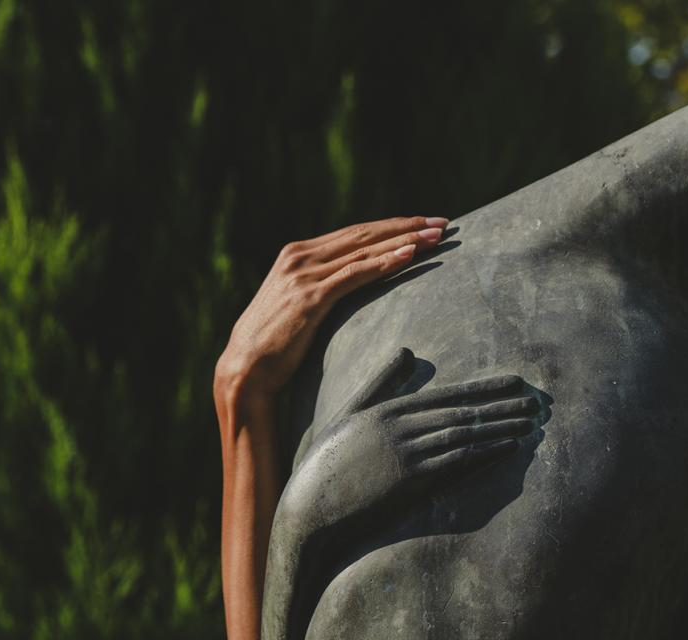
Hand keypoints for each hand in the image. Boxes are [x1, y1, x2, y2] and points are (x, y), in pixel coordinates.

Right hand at [214, 215, 447, 405]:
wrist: (245, 369)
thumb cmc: (274, 344)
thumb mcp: (297, 305)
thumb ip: (319, 288)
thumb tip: (350, 288)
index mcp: (297, 254)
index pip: (354, 233)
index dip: (391, 226)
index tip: (423, 222)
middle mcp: (300, 257)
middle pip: (364, 234)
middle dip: (406, 226)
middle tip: (442, 222)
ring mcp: (304, 275)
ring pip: (365, 250)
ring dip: (405, 240)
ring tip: (436, 236)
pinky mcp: (311, 297)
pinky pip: (356, 274)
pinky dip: (385, 263)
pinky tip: (410, 255)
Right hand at [284, 349, 538, 533]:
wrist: (309, 508)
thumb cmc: (327, 462)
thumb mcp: (352, 413)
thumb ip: (381, 382)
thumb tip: (407, 351)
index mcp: (389, 410)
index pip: (447, 395)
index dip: (485, 388)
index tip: (514, 382)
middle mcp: (401, 428)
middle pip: (463, 413)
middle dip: (502, 406)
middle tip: (536, 401)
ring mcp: (407, 455)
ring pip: (465, 436)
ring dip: (500, 429)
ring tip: (530, 424)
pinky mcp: (410, 483)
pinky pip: (457, 464)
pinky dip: (486, 453)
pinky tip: (508, 448)